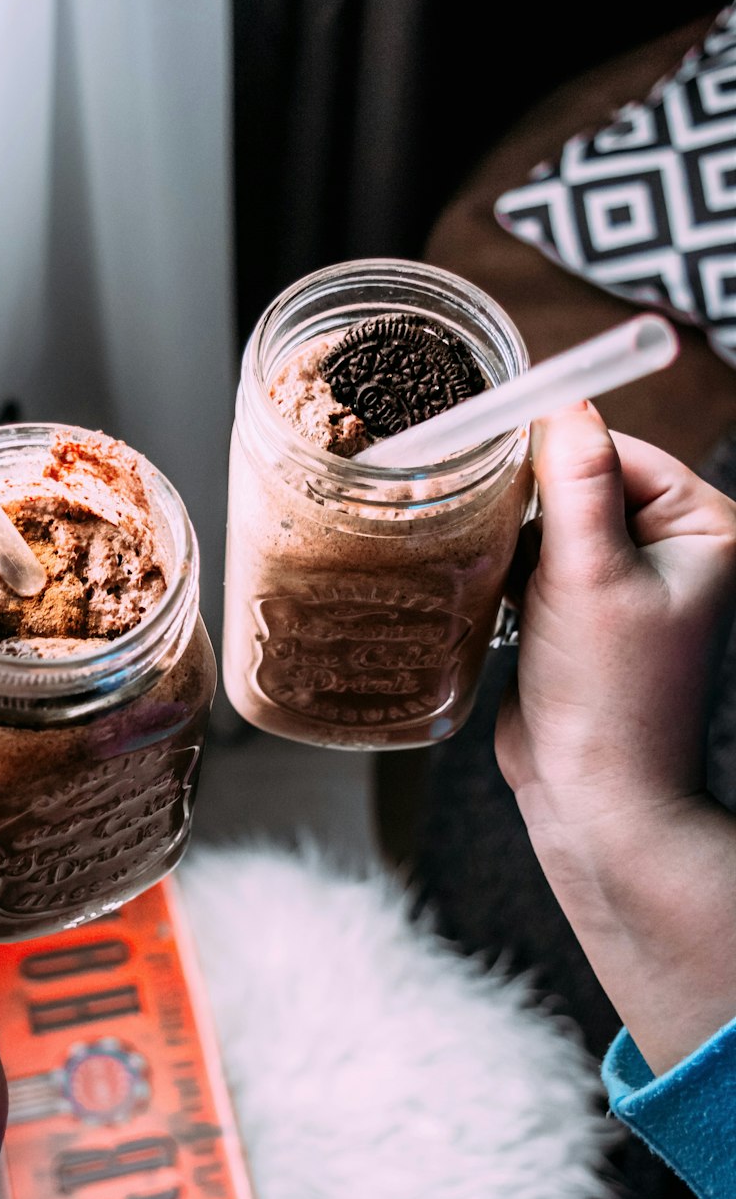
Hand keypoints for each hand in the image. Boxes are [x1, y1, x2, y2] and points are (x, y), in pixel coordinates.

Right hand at [496, 404, 735, 1072]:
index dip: (558, 453)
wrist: (591, 795)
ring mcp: (625, 582)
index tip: (495, 456)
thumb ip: (578, 484)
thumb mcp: (590, 576)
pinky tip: (497, 600)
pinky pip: (536, 562)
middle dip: (532, 503)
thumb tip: (566, 403)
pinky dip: (509, 571)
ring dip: (515, 540)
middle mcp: (672, 549)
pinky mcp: (580, 612)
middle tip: (493, 528)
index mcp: (703, 529)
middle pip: (583, 481)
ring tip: (502, 580)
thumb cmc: (610, 696)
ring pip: (552, 522)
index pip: (620, 451)